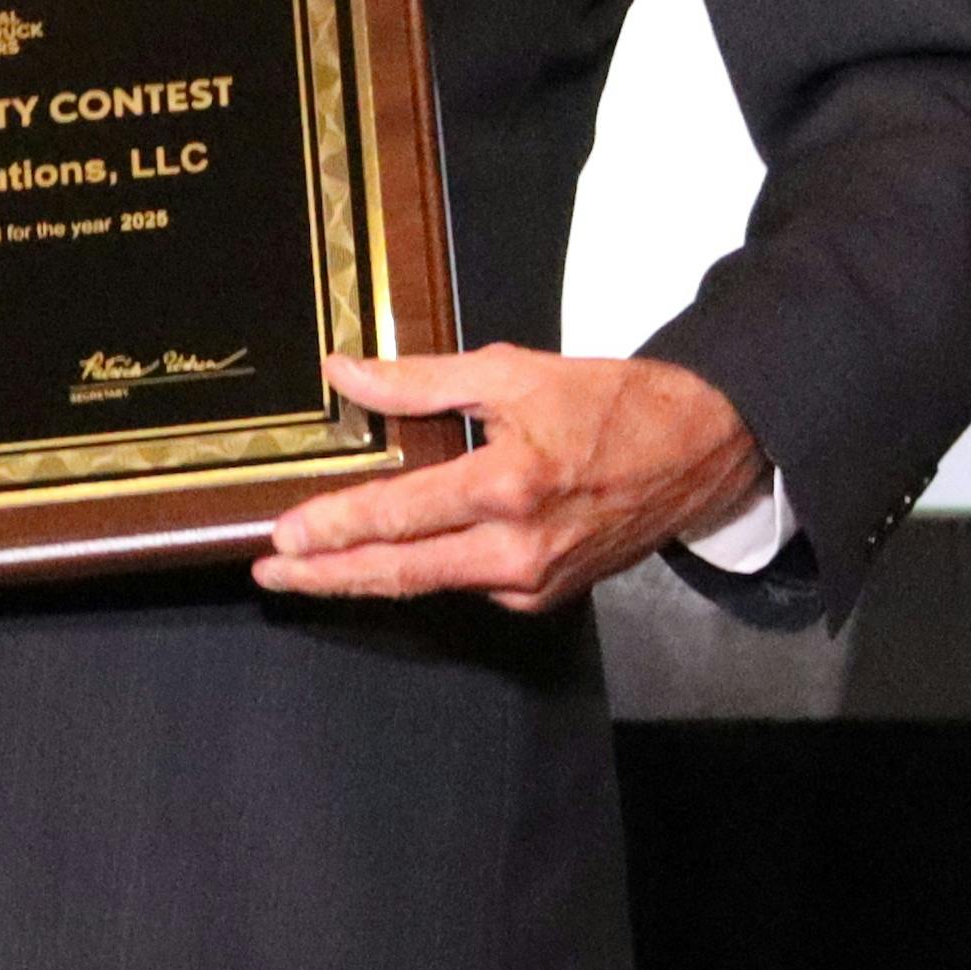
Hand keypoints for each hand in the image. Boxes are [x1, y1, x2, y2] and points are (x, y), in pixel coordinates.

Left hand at [253, 349, 765, 614]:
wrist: (699, 448)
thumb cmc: (609, 402)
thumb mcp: (515, 372)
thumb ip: (422, 380)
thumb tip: (345, 374)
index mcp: (507, 485)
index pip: (398, 516)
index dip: (333, 529)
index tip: (281, 538)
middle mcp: (517, 548)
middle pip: (398, 573)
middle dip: (327, 576)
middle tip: (271, 574)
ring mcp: (532, 582)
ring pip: (430, 586)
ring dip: (369, 577)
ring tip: (316, 569)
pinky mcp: (546, 597)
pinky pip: (470, 588)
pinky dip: (431, 572)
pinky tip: (404, 557)